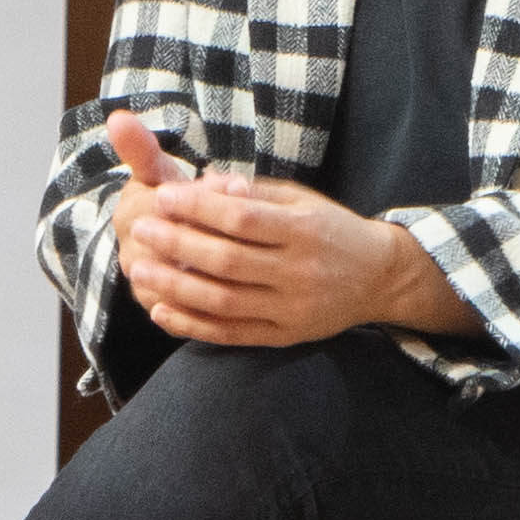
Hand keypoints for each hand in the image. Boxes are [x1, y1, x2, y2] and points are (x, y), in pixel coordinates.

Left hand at [105, 109, 469, 346]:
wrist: (379, 277)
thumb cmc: (332, 230)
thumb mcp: (302, 200)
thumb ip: (255, 193)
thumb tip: (204, 183)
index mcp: (305, 230)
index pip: (243, 220)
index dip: (199, 208)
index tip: (163, 196)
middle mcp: (300, 272)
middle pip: (228, 261)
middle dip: (178, 244)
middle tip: (142, 228)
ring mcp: (292, 308)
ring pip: (224, 301)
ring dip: (176, 287)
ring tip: (140, 269)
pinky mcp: (285, 336)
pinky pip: (231, 335)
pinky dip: (192, 326)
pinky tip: (160, 311)